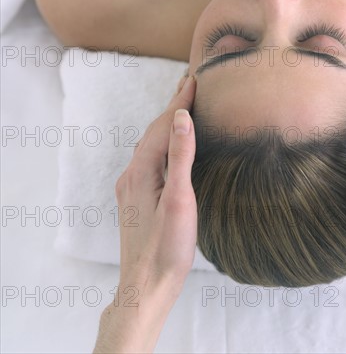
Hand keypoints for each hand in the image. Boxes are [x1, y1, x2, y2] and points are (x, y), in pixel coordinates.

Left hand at [94, 75, 196, 352]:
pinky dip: (165, 143)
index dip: (180, 101)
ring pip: (152, 145)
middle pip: (155, 132)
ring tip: (183, 109)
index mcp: (141, 170)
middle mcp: (132, 174)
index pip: (164, 126)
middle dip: (173, 108)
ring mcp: (133, 187)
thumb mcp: (179, 199)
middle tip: (189, 85)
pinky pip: (151, 159)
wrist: (147, 286)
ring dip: (168, 125)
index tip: (194, 79)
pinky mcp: (138, 198)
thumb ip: (180, 156)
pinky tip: (172, 147)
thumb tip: (181, 117)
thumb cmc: (167, 247)